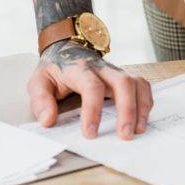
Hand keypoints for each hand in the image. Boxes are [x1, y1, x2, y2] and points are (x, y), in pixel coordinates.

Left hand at [29, 41, 152, 139]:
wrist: (66, 48)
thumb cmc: (55, 69)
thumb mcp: (38, 81)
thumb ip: (40, 100)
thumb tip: (48, 120)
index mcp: (79, 69)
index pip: (91, 87)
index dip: (93, 111)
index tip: (90, 134)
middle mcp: (102, 68)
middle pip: (123, 83)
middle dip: (127, 110)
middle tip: (125, 135)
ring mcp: (116, 71)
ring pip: (137, 83)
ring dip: (141, 108)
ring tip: (138, 130)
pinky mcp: (125, 76)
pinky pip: (142, 86)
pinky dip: (146, 102)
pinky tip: (142, 119)